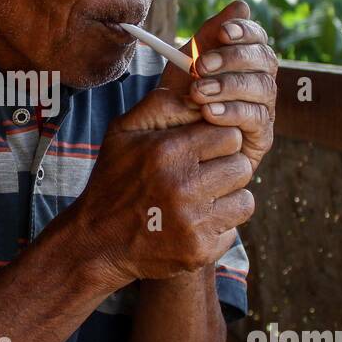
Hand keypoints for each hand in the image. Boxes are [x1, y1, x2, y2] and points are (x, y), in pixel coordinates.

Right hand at [68, 88, 254, 289]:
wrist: (97, 241)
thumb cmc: (113, 180)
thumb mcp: (123, 132)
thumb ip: (162, 103)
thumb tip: (199, 91)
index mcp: (168, 151)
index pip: (229, 135)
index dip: (217, 141)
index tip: (202, 150)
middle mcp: (183, 186)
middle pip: (241, 166)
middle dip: (224, 169)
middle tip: (201, 176)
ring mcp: (193, 222)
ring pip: (244, 200)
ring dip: (226, 199)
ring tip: (199, 200)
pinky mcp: (199, 251)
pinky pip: (233, 231)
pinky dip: (217, 228)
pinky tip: (192, 224)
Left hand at [160, 0, 276, 175]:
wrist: (167, 143)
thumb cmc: (180, 101)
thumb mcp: (186, 65)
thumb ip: (209, 36)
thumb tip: (240, 5)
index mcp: (245, 61)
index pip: (257, 38)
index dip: (245, 31)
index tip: (223, 32)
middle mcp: (260, 82)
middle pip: (265, 60)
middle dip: (233, 59)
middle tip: (202, 65)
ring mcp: (264, 109)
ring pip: (263, 88)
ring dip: (229, 86)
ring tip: (198, 92)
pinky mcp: (262, 137)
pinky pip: (256, 119)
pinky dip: (231, 113)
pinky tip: (208, 114)